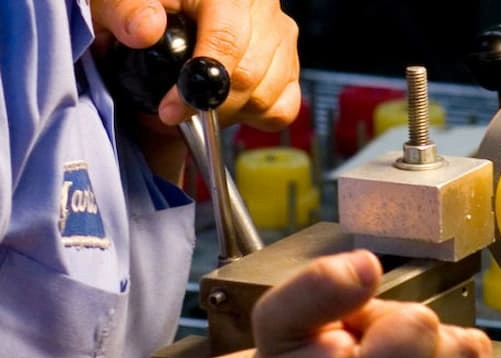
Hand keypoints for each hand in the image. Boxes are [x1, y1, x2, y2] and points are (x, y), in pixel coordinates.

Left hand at [91, 0, 300, 131]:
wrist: (171, 9)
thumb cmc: (148, 6)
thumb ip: (125, 8)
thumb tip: (145, 30)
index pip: (227, 43)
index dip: (198, 85)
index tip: (171, 110)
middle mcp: (261, 7)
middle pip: (249, 74)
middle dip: (210, 105)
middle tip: (178, 113)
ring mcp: (280, 34)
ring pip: (268, 94)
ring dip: (231, 112)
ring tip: (201, 104)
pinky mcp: (289, 60)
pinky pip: (284, 105)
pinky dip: (257, 115)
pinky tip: (230, 105)